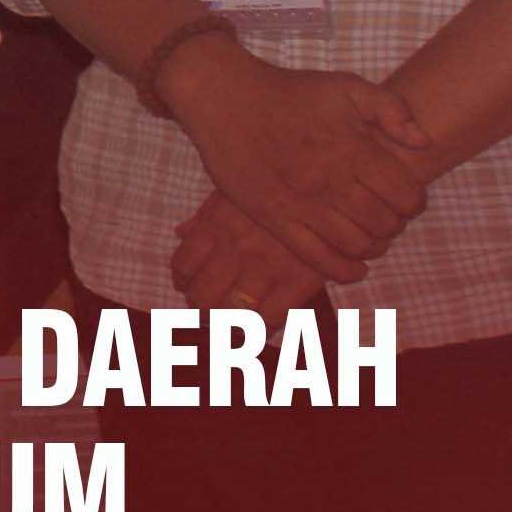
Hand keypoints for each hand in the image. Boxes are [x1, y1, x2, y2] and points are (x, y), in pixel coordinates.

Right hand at [157, 46, 430, 281]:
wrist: (225, 98)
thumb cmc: (289, 92)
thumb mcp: (346, 86)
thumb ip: (392, 108)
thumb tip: (424, 142)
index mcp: (352, 150)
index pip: (406, 195)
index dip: (415, 202)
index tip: (406, 199)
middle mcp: (330, 180)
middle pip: (384, 223)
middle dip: (395, 225)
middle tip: (386, 217)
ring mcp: (301, 202)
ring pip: (355, 244)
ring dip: (372, 247)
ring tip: (369, 237)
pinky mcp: (274, 217)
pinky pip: (317, 257)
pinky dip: (343, 271)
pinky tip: (354, 268)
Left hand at [171, 191, 328, 314]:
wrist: (330, 185)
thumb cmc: (277, 186)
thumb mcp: (237, 191)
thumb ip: (206, 215)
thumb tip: (181, 233)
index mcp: (216, 226)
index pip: (183, 267)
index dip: (184, 281)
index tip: (190, 286)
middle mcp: (235, 249)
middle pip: (202, 297)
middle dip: (202, 306)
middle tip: (211, 307)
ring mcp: (267, 266)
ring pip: (230, 313)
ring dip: (227, 322)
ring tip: (234, 320)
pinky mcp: (300, 280)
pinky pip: (270, 318)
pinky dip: (263, 325)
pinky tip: (264, 321)